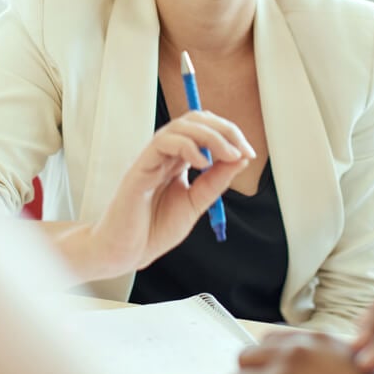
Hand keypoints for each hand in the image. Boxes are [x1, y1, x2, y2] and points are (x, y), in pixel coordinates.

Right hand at [86, 110, 254, 276]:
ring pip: (181, 126)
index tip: (248, 153)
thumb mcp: (195, 203)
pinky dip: (187, 146)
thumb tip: (240, 159)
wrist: (126, 253)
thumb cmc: (153, 229)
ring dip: (211, 136)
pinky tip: (203, 163)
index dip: (229, 134)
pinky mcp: (140, 168)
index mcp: (178, 160)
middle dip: (225, 129)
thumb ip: (215, 182)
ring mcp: (152, 158)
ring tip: (228, 155)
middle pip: (195, 120)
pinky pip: (163, 143)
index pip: (205, 129)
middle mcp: (165, 154)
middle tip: (242, 150)